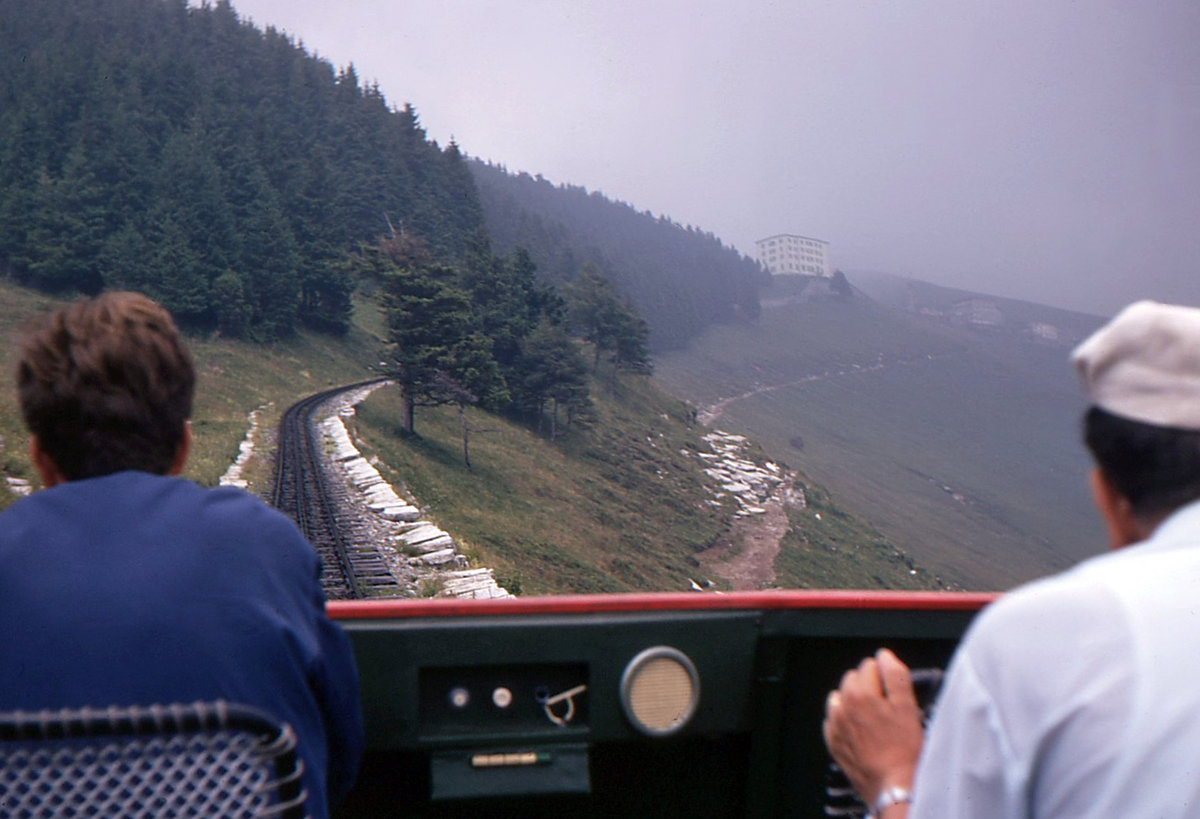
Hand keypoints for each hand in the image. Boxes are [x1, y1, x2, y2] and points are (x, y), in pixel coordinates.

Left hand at [822, 648, 923, 806]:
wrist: (892, 785)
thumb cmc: (904, 750)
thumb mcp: (908, 707)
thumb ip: (895, 675)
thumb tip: (884, 656)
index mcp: (860, 693)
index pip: (869, 665)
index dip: (884, 675)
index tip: (893, 690)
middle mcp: (842, 705)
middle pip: (853, 679)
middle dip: (868, 685)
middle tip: (886, 705)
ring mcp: (835, 724)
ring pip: (840, 697)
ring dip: (853, 701)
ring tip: (872, 718)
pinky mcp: (833, 741)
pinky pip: (833, 720)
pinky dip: (844, 720)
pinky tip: (860, 731)